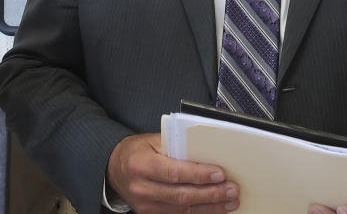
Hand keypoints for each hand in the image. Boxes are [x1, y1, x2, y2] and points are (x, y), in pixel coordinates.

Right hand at [106, 132, 238, 213]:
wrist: (114, 168)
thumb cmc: (136, 151)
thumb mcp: (152, 141)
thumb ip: (176, 146)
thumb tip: (205, 153)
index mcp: (141, 165)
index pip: (175, 172)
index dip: (199, 174)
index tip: (220, 174)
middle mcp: (142, 188)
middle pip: (182, 195)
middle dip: (211, 194)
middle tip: (232, 190)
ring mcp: (145, 205)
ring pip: (182, 209)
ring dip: (210, 207)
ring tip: (229, 202)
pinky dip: (198, 212)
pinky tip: (214, 209)